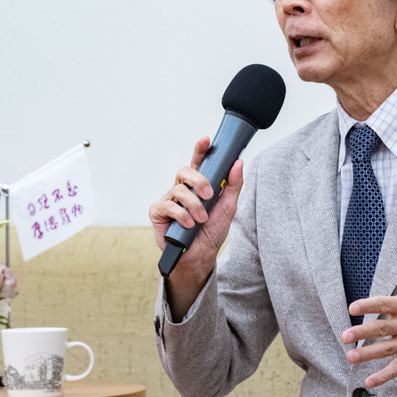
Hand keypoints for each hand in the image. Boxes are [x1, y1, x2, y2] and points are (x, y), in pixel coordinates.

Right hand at [149, 137, 243, 318]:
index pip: (199, 162)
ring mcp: (169, 199)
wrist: (200, 256)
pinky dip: (180, 215)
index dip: (200, 149)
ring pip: (178, 189)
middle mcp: (182, 188)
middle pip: (185, 171)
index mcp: (199, 184)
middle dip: (198, 180)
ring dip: (193, 205)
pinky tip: (188, 225)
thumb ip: (233, 185)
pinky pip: (167, 205)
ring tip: (201, 219)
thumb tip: (238, 162)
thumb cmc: (212, 231)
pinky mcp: (158, 212)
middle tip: (208, 195)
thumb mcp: (228, 207)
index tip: (205, 140)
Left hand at [341, 265, 396, 387]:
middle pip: (380, 329)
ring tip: (350, 357)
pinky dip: (383, 376)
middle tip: (344, 336)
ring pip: (385, 350)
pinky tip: (368, 381)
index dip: (366, 306)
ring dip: (366, 354)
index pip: (383, 305)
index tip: (352, 308)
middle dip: (360, 333)